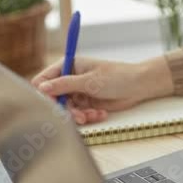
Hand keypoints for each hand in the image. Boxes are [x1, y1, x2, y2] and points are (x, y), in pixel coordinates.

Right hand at [31, 56, 173, 124]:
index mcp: (69, 66)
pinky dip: (88, 116)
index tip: (51, 103)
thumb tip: (42, 87)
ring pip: (66, 109)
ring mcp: (78, 92)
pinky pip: (79, 114)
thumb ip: (65, 85)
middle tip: (77, 116)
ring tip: (91, 115)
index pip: (44, 79)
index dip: (44, 93)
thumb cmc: (117, 76)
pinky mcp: (87, 103)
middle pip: (53, 98)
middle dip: (65, 109)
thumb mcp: (90, 81)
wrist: (139, 86)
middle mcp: (70, 79)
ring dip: (78, 115)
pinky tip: (100, 114)